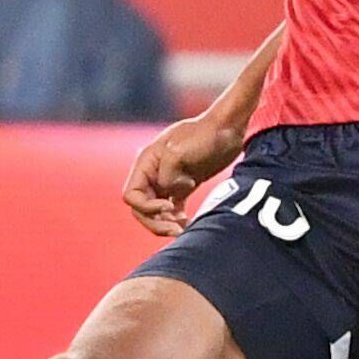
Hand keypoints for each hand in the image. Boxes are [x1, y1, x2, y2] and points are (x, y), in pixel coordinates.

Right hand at [121, 106, 242, 236]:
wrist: (227, 128)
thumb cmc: (203, 134)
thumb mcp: (179, 151)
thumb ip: (167, 176)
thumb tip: (168, 193)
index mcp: (146, 163)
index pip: (131, 195)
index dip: (146, 207)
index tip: (168, 207)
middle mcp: (153, 173)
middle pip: (141, 208)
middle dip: (155, 222)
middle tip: (176, 230)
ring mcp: (168, 180)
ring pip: (156, 212)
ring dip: (166, 224)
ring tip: (183, 230)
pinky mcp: (184, 186)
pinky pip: (173, 210)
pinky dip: (177, 220)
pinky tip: (189, 224)